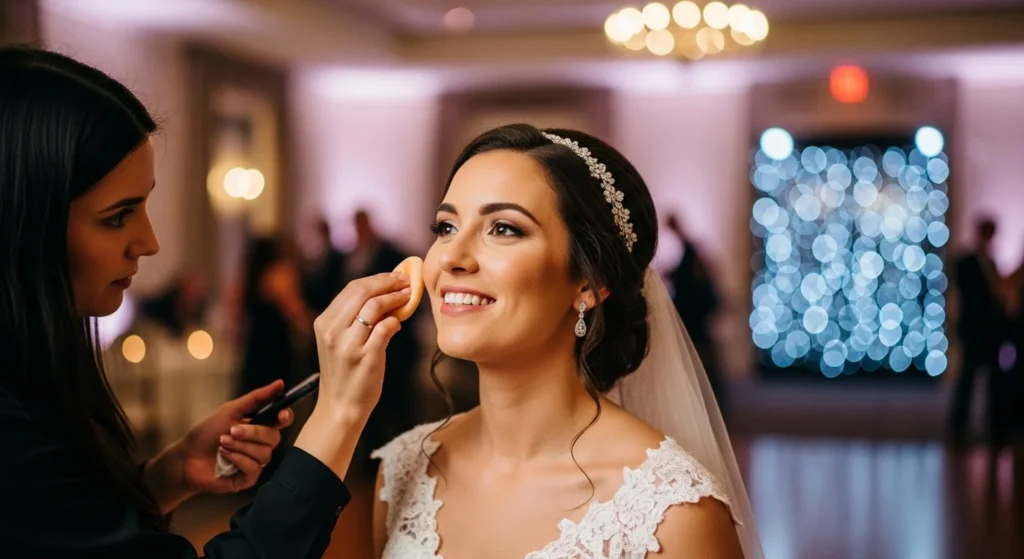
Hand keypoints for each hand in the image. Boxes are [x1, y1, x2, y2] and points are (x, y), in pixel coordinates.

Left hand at [144, 380, 294, 512]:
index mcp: (259, 426)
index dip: (286, 417)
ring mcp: (255, 462)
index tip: (281, 414)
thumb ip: (257, 398)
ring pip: (264, 454)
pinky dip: (238, 459)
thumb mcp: (231, 410)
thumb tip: (280, 383)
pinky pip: (254, 468)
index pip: (282, 421)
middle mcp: (261, 445)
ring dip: (241, 446)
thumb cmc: (207, 432)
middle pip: (274, 438)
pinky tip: (225, 457)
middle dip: (253, 433)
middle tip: (232, 430)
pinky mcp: (248, 478)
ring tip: (222, 443)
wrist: (187, 457)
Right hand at [293, 271, 410, 479]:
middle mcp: (333, 330)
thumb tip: (387, 293)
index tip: (395, 276)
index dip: (377, 279)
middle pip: (363, 291)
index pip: (352, 288)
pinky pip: (385, 328)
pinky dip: (395, 320)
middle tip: (406, 282)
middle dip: (388, 282)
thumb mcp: (341, 341)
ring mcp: (348, 344)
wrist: (342, 406)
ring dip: (395, 297)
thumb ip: (356, 318)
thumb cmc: (346, 372)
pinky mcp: (365, 357)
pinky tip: (399, 323)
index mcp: (324, 322)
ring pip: (374, 306)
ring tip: (408, 296)